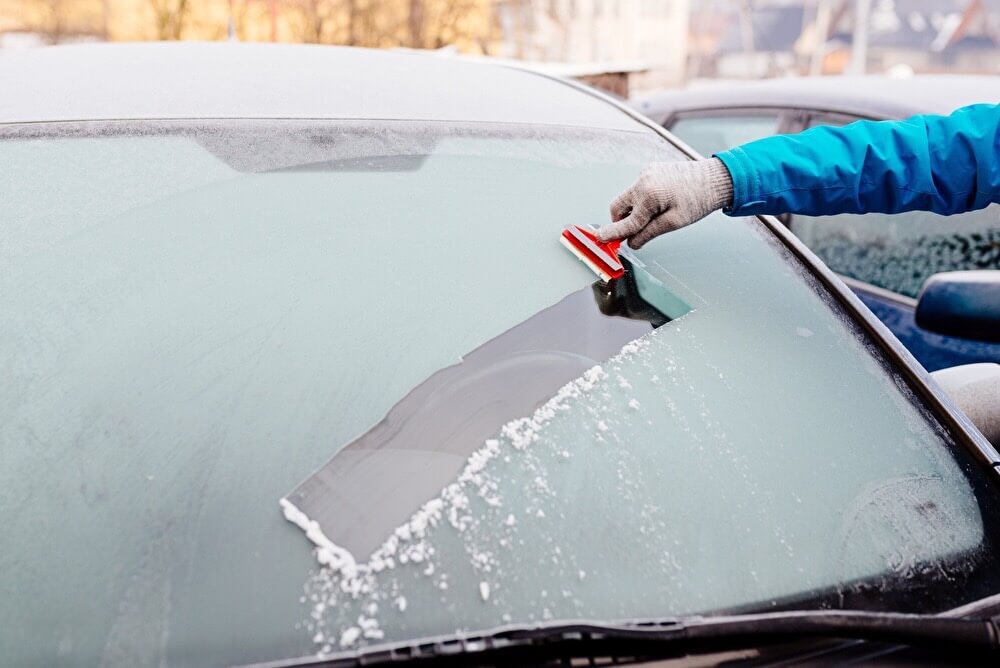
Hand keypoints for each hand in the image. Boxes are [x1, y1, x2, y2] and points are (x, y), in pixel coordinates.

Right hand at [595, 158, 733, 248]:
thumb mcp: (674, 222)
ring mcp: (646, 173)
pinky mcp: (651, 170)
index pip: (626, 221)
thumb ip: (649, 233)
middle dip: (621, 221)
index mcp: (648, 195)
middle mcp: (643, 181)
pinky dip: (642, 200)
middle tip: (632, 233)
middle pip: (618, 206)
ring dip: (634, 211)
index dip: (613, 234)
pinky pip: (639, 189)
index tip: (600, 240)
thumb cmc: (698, 200)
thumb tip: (631, 243)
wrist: (715, 178)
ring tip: (656, 217)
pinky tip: (661, 204)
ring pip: (628, 198)